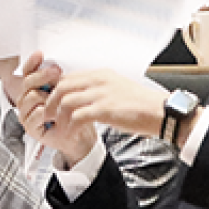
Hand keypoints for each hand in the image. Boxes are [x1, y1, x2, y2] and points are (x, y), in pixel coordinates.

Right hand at [14, 53, 97, 164]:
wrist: (80, 134)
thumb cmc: (72, 113)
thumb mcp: (67, 91)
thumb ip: (57, 79)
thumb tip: (55, 65)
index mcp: (34, 89)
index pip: (27, 72)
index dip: (32, 62)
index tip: (40, 54)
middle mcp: (27, 100)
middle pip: (27, 82)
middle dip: (42, 75)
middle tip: (56, 72)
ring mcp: (27, 114)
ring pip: (31, 96)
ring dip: (47, 95)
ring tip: (59, 98)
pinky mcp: (31, 128)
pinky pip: (36, 114)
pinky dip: (48, 112)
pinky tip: (57, 113)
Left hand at [46, 69, 169, 141]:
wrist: (160, 112)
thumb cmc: (141, 104)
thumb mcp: (117, 89)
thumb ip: (98, 89)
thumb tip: (82, 96)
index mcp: (101, 74)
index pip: (68, 77)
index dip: (55, 90)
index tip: (51, 102)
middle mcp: (99, 80)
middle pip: (62, 86)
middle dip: (51, 102)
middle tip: (48, 115)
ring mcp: (101, 94)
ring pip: (66, 101)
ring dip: (58, 116)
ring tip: (57, 126)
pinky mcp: (105, 109)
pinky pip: (77, 116)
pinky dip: (70, 126)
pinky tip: (70, 133)